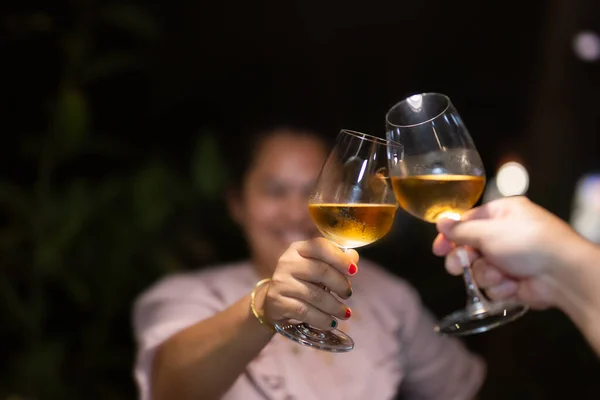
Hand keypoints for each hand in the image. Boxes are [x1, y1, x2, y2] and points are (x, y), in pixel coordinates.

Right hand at [261, 237, 357, 329]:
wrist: (275, 302)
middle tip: (348, 294)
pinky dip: (322, 319)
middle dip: (340, 285)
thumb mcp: (318, 267)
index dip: (339, 258)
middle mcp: (287, 262)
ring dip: (334, 307)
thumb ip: (337, 261)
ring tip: (344, 313)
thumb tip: (353, 257)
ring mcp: (280, 282)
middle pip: (321, 271)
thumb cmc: (303, 282)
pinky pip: (305, 312)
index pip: (320, 246)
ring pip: (314, 295)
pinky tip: (330, 323)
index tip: (354, 271)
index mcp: (299, 249)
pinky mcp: (277, 302)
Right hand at [432, 196, 582, 309]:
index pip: (467, 222)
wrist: (562, 274)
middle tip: (456, 267)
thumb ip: (461, 229)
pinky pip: (493, 285)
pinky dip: (501, 287)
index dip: (450, 236)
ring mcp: (510, 258)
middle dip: (464, 260)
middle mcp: (505, 234)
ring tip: (500, 275)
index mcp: (502, 213)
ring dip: (486, 275)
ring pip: (479, 269)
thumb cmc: (528, 243)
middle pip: (470, 248)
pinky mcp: (514, 280)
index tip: (438, 249)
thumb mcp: (489, 231)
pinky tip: (514, 284)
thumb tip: (440, 221)